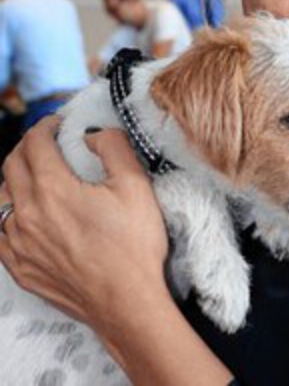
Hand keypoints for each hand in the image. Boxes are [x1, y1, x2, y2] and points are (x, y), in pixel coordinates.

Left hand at [0, 116, 168, 331]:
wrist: (127, 302)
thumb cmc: (133, 245)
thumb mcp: (136, 186)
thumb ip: (114, 147)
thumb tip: (94, 134)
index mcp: (53, 190)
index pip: (34, 144)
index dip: (44, 126)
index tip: (57, 123)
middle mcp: (27, 214)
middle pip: (11, 166)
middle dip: (27, 146)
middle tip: (46, 142)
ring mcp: (18, 244)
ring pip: (0, 197)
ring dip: (14, 178)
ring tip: (35, 175)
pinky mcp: (20, 267)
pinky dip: (8, 213)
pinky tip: (25, 214)